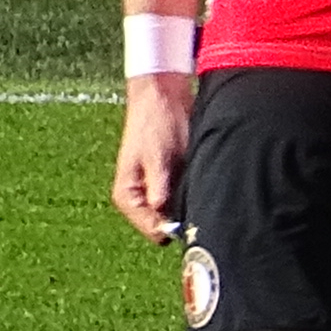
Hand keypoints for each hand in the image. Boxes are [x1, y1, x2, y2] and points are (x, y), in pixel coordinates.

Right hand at [111, 71, 193, 237]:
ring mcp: (158, 194)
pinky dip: (196, 196)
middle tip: (200, 199)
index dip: (174, 227)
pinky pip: (187, 202)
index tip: (191, 214)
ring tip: (198, 185)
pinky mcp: (173, 186)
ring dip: (191, 207)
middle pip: (167, 228)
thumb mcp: (156, 156)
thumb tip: (163, 216)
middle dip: (184, 219)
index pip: (154, 231)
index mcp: (128, 197)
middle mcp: (141, 201)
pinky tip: (202, 181)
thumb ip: (158, 187)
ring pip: (179, 217)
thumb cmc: (154, 123)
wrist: (164, 99)